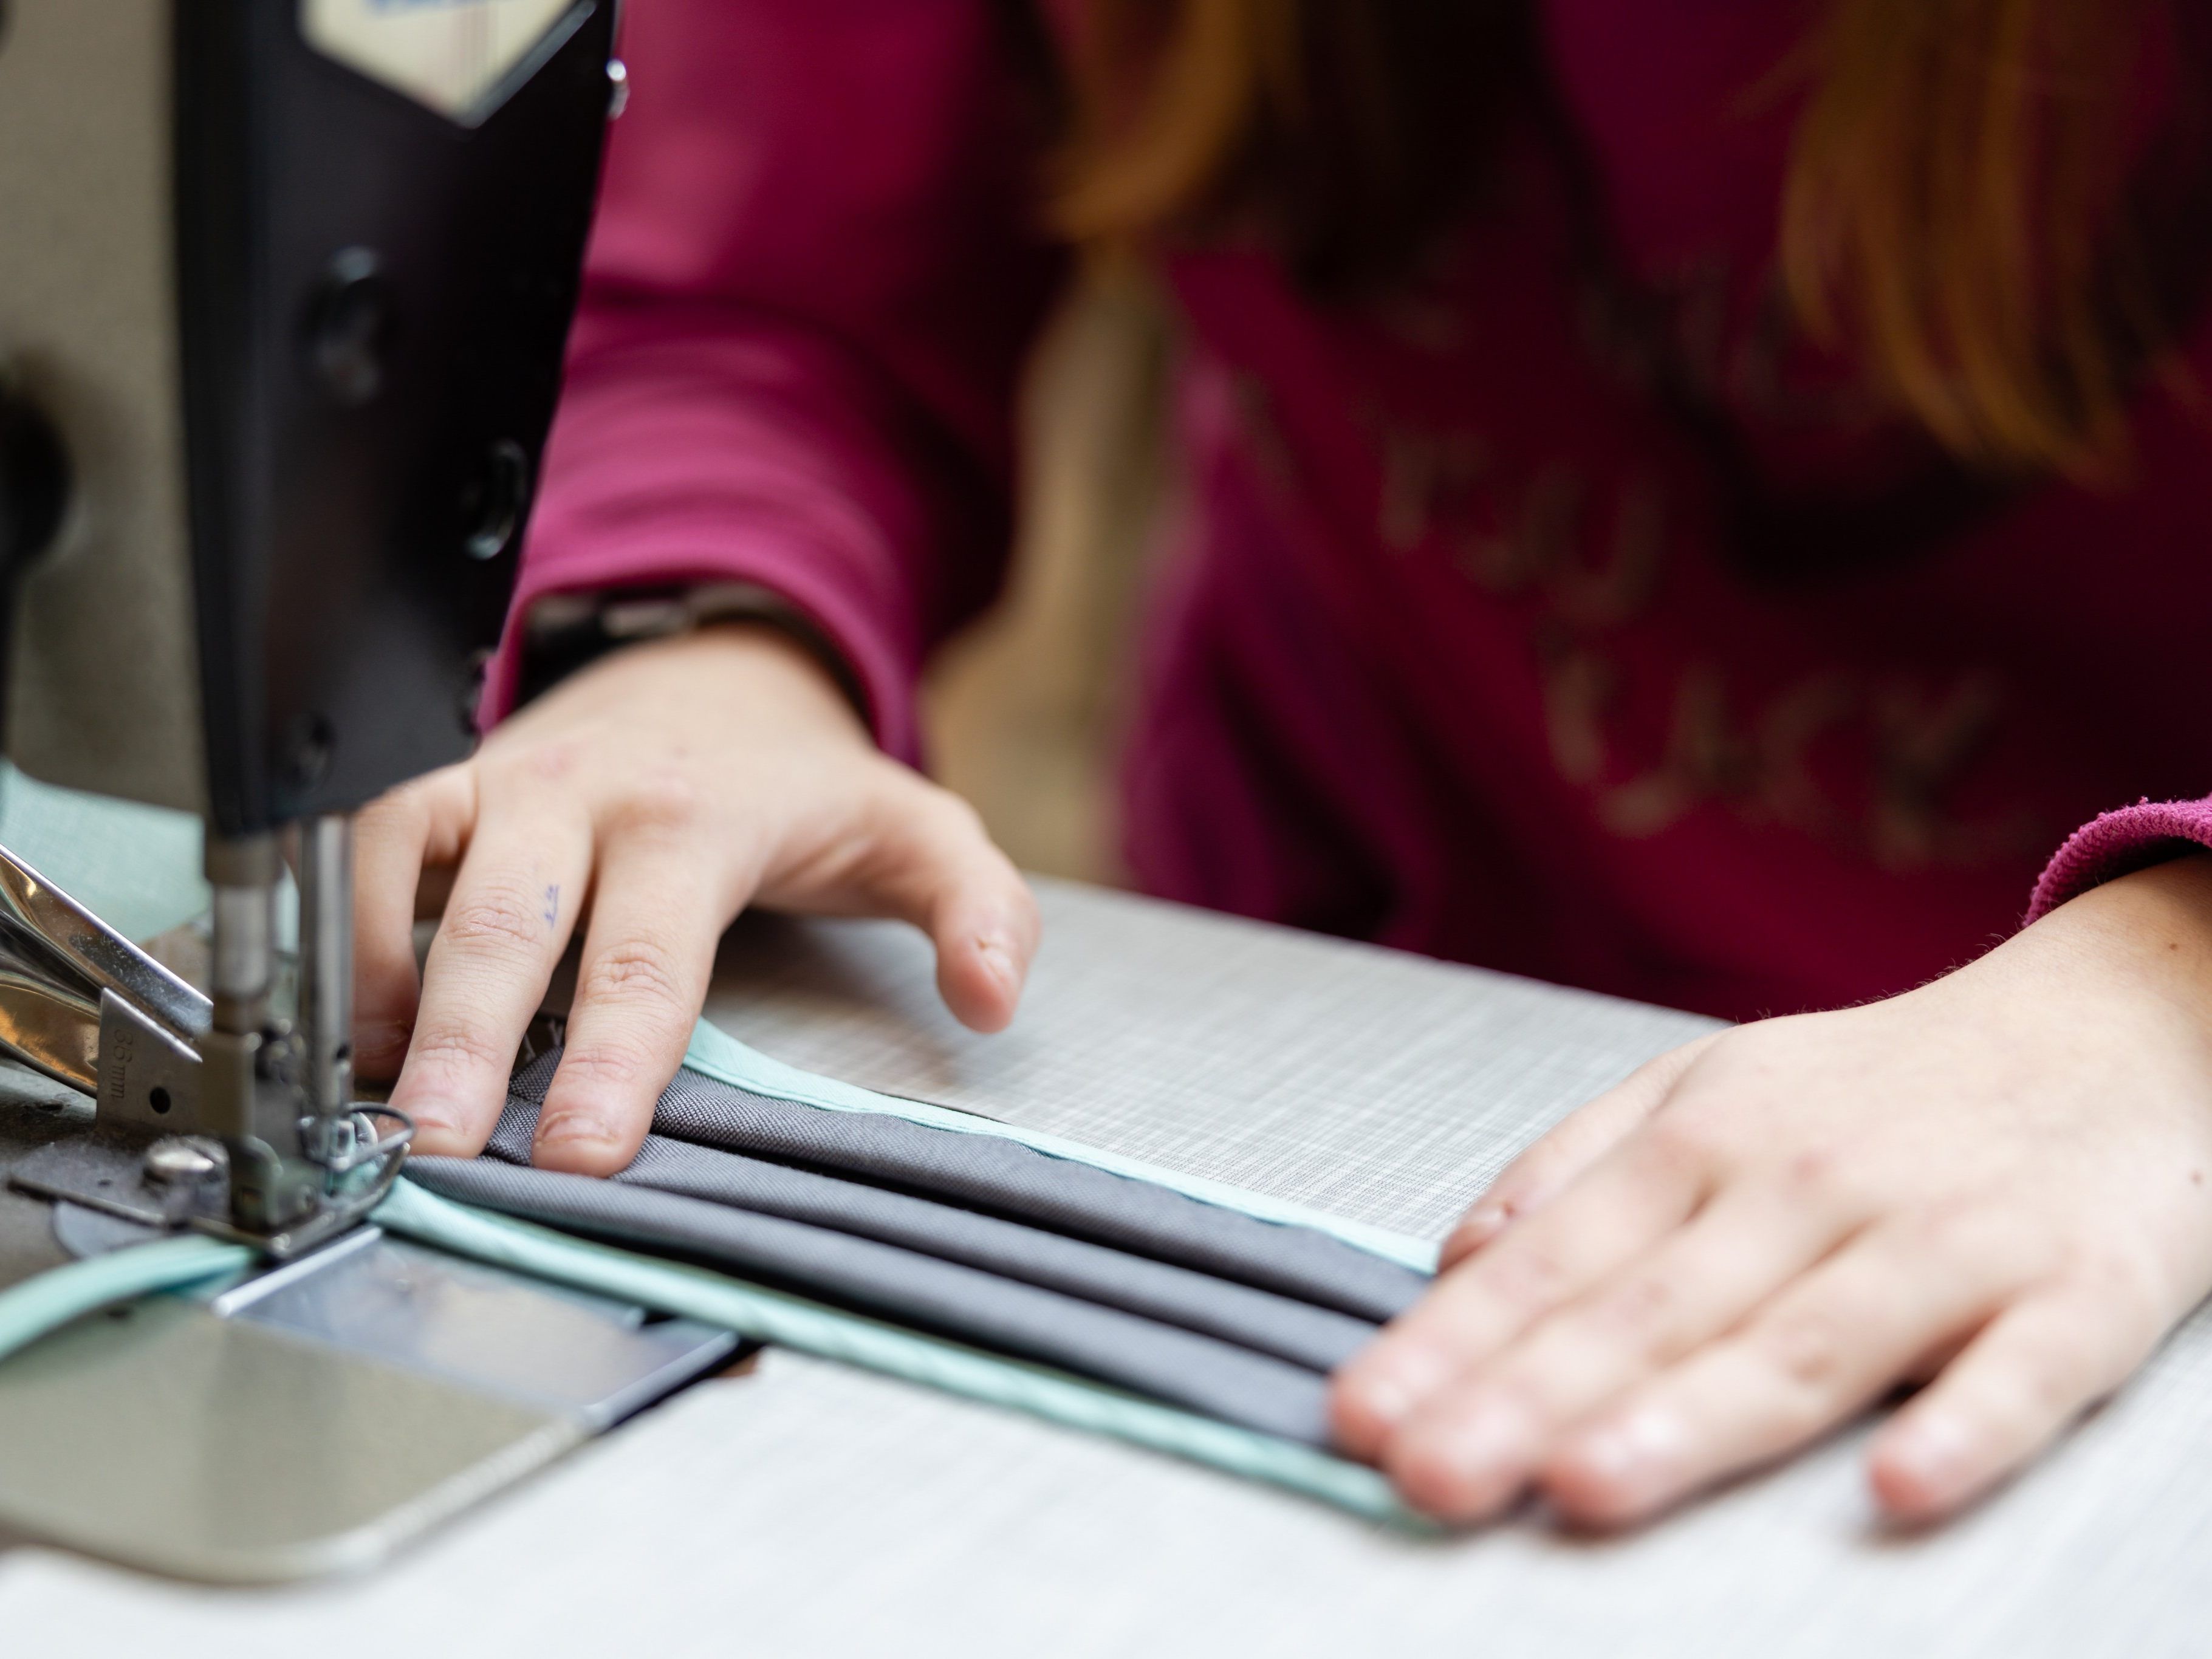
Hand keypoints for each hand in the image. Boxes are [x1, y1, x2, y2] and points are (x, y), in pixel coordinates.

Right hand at [353, 624, 1036, 1172]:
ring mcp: (509, 781)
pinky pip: (373, 840)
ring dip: (386, 981)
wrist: (717, 672)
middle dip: (467, 1036)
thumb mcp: (914, 831)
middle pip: (514, 921)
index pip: (651, 956)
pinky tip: (361, 1018)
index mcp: (703, 819)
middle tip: (437, 1146)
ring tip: (369, 1093)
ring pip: (416, 867)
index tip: (582, 1152)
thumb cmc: (803, 779)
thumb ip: (974, 907)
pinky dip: (351, 924)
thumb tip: (993, 997)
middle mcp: (590, 796)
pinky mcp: (451, 782)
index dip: (613, 1059)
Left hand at [1332, 854, 2211, 1527]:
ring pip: (1804, 1343)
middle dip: (1525, 1399)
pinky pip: (2021, 1370)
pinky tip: (1897, 1484)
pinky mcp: (2079, 1288)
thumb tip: (1458, 1258)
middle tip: (1427, 1475)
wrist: (2111, 1021)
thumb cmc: (1884, 1084)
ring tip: (1589, 1481)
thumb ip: (1576, 1170)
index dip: (1451, 1344)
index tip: (1363, 1414)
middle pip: (1649, 1312)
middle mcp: (1806, 1187)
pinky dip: (1963, 1423)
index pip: (1552, 1262)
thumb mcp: (1709, 1088)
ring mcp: (1943, 1238)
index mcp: (1706, 1143)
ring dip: (1695, 1416)